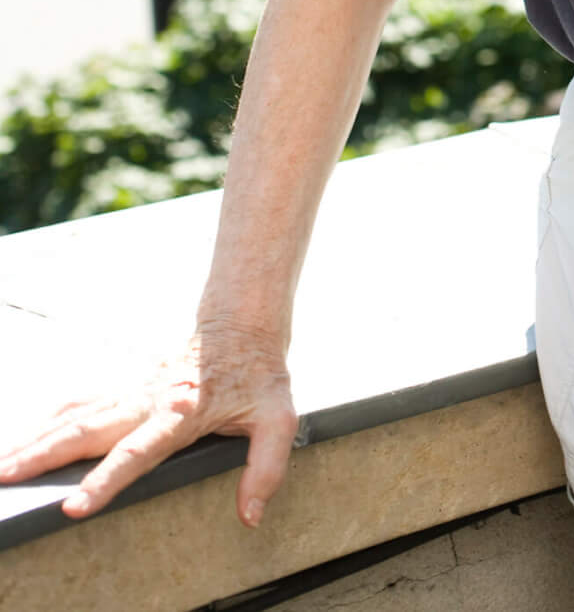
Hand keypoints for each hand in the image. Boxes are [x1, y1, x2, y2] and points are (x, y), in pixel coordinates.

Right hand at [0, 322, 296, 526]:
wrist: (241, 322)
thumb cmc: (259, 374)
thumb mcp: (279, 417)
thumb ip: (267, 467)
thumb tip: (249, 517)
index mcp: (182, 412)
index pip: (138, 451)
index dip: (106, 480)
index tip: (73, 505)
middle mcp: (149, 400)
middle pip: (89, 431)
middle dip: (44, 457)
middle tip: (7, 479)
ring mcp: (133, 391)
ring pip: (76, 415)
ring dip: (36, 439)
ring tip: (2, 465)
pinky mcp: (125, 388)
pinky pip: (79, 404)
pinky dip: (47, 420)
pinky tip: (23, 436)